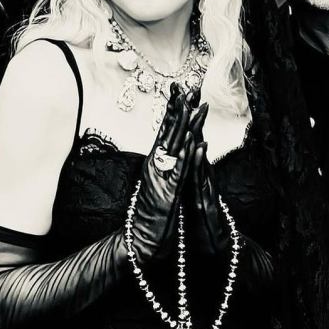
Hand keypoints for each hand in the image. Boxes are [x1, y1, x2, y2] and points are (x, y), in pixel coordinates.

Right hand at [131, 85, 193, 262]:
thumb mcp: (155, 187)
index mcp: (154, 164)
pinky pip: (179, 170)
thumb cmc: (146, 217)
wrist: (136, 243)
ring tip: (191, 103)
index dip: (173, 111)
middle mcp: (155, 167)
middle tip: (188, 86)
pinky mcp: (168, 193)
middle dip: (179, 109)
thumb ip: (159, 169)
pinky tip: (191, 139)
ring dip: (183, 124)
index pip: (164, 132)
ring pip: (174, 146)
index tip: (180, 91)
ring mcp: (161, 179)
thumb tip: (163, 154)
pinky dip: (185, 153)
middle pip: (168, 133)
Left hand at [184, 102, 232, 256]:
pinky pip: (201, 180)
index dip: (183, 121)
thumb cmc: (203, 228)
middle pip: (196, 143)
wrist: (219, 252)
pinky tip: (199, 148)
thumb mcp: (191, 200)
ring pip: (200, 156)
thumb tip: (184, 164)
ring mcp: (205, 189)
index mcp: (193, 177)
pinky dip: (199, 163)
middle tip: (190, 90)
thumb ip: (189, 181)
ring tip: (194, 109)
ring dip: (198, 132)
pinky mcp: (205, 204)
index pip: (188, 144)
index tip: (179, 96)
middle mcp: (200, 179)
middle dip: (192, 116)